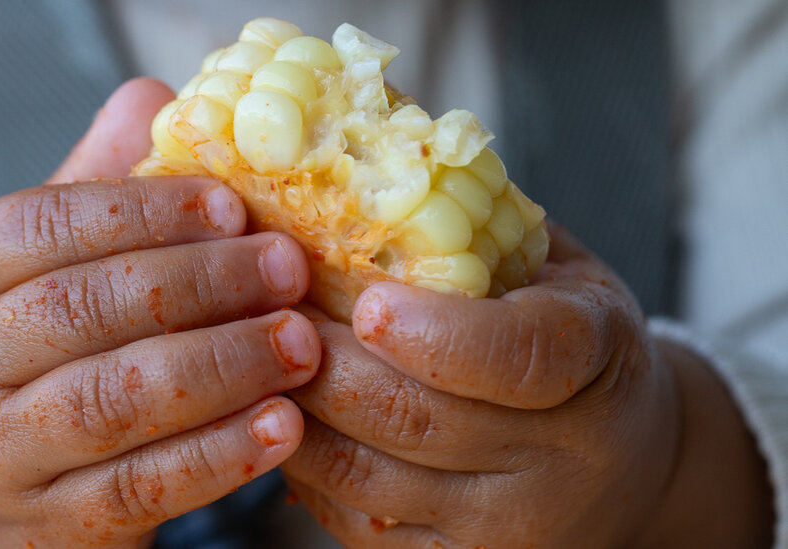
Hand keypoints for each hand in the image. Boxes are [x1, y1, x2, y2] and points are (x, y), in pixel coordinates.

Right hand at [0, 79, 321, 547]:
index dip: (139, 210)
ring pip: (111, 402)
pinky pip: (142, 487)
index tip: (230, 203)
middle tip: (287, 267)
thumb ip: (89, 189)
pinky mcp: (51, 526)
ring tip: (301, 342)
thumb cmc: (25, 356)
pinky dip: (219, 455)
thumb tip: (155, 99)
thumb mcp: (34, 270)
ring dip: (221, 366)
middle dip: (198, 284)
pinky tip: (284, 425)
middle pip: (80, 310)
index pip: (35, 226)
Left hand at [280, 224, 771, 547]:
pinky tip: (282, 414)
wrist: (621, 463)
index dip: (439, 334)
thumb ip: (474, 220)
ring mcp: (506, 527)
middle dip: (322, 364)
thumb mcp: (553, 268)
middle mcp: (562, 460)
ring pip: (369, 478)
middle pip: (418, 421)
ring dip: (295, 412)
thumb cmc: (568, 339)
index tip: (366, 304)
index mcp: (596, 360)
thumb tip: (363, 133)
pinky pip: (354, 522)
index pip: (523, 356)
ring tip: (251, 355)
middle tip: (260, 311)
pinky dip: (305, 467)